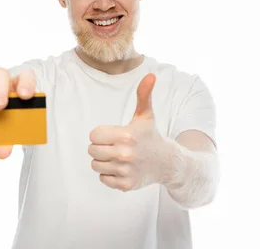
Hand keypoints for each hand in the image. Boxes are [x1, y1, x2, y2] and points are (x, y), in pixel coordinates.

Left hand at [88, 73, 169, 190]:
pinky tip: (122, 168)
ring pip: (95, 165)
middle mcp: (125, 155)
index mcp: (126, 135)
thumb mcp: (146, 115)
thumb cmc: (150, 135)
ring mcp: (125, 171)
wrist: (167, 163)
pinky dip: (109, 174)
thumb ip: (144, 94)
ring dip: (103, 161)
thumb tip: (150, 75)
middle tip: (115, 146)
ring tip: (119, 157)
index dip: (101, 134)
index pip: (93, 136)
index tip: (113, 135)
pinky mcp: (125, 185)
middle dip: (101, 147)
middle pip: (92, 151)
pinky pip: (103, 178)